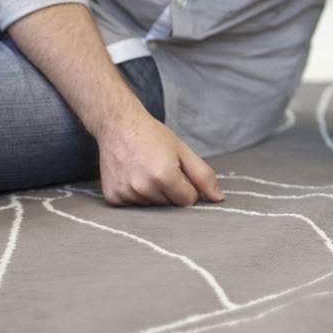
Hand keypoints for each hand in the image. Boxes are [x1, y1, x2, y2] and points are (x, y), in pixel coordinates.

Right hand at [96, 108, 223, 206]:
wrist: (120, 126)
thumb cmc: (154, 136)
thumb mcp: (183, 150)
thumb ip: (203, 175)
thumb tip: (218, 199)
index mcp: (164, 175)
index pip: (188, 200)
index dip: (189, 186)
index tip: (180, 172)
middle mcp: (143, 188)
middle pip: (170, 205)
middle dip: (171, 190)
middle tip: (161, 167)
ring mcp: (126, 194)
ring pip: (153, 207)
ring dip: (154, 193)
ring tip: (146, 170)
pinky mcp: (113, 198)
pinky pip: (134, 206)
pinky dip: (138, 194)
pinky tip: (134, 175)